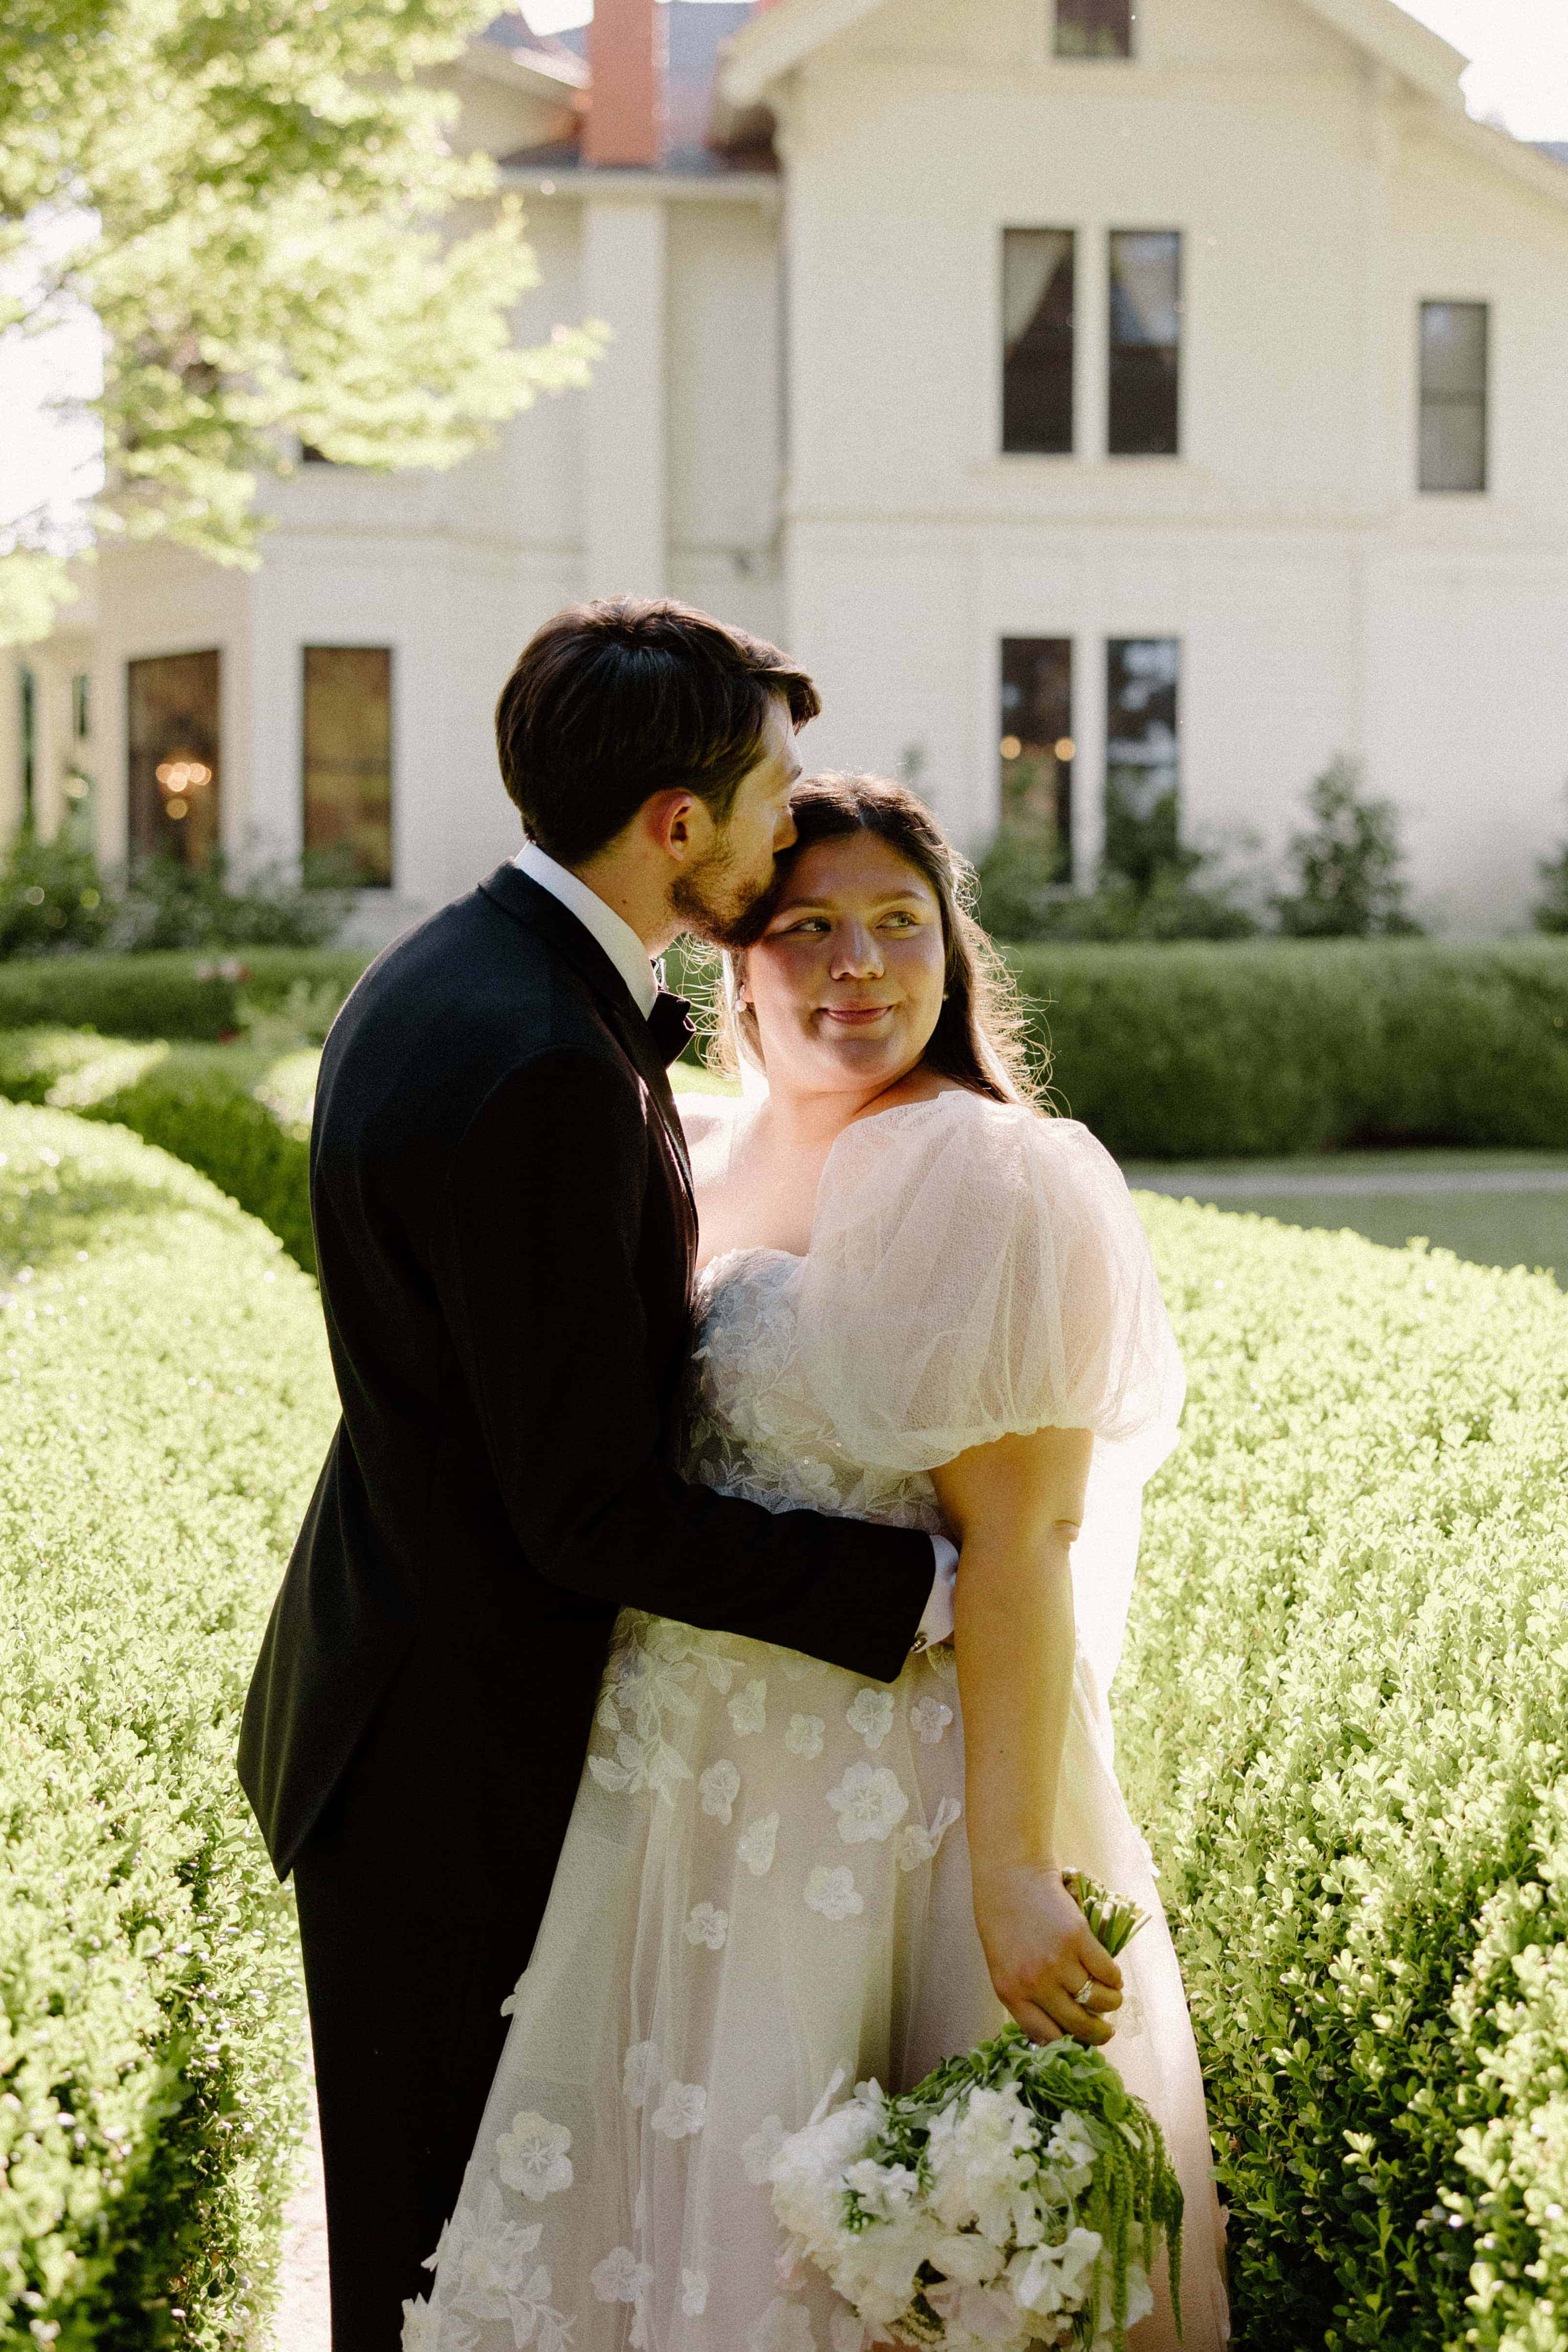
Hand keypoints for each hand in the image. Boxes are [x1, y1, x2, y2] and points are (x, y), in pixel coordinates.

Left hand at [970, 1861, 1122, 2046]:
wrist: (1010, 1875)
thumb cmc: (1000, 1918)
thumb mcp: (1001, 1964)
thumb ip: (1024, 1994)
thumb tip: (1056, 2023)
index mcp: (1010, 1992)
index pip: (1045, 2037)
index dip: (1067, 2042)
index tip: (1078, 2040)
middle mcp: (1035, 1982)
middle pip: (1078, 2025)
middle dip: (1098, 2034)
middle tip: (1106, 2032)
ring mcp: (1058, 1961)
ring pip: (1098, 2000)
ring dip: (1111, 2003)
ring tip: (1112, 1998)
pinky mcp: (1079, 1938)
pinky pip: (1108, 1972)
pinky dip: (1115, 1979)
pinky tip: (1112, 1976)